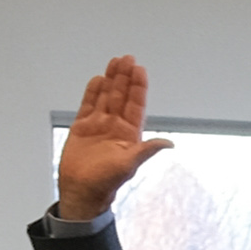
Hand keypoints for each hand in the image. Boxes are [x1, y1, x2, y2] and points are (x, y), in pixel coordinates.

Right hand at [54, 55, 169, 221]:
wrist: (81, 190)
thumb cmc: (106, 182)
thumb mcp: (129, 165)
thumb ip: (146, 150)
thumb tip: (169, 143)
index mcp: (129, 134)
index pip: (135, 105)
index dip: (138, 87)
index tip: (140, 70)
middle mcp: (115, 126)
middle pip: (121, 96)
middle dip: (125, 77)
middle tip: (128, 58)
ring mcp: (98, 125)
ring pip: (106, 97)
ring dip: (111, 80)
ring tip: (115, 62)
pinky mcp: (82, 127)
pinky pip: (88, 105)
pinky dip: (92, 92)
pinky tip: (98, 79)